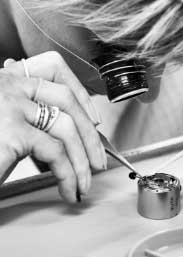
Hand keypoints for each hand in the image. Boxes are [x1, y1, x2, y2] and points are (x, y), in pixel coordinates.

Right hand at [0, 51, 106, 201]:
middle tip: (98, 159)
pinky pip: (55, 152)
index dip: (80, 92)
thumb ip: (31, 119)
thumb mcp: (6, 126)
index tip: (93, 119)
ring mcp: (9, 105)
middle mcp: (7, 85)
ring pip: (66, 126)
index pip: (54, 68)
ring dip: (82, 159)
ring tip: (85, 182)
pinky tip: (68, 188)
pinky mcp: (10, 132)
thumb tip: (70, 130)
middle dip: (90, 133)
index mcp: (6, 80)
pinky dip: (68, 174)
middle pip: (66, 98)